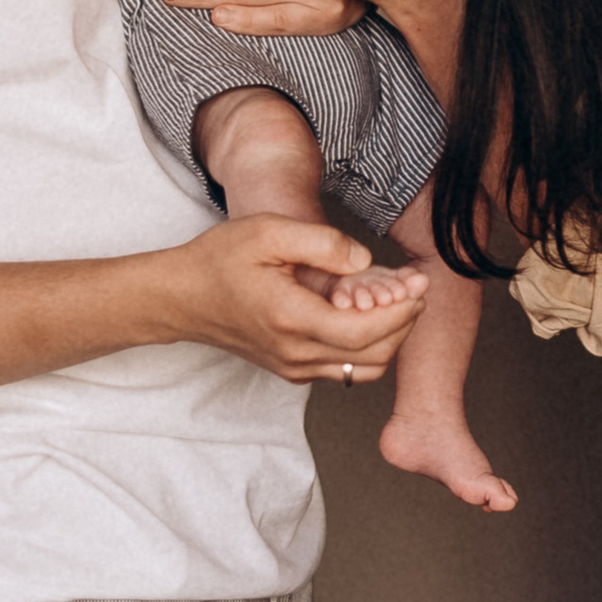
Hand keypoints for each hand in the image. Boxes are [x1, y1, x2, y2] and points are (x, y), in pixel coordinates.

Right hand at [159, 216, 425, 384]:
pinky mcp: (292, 370)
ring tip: (399, 301)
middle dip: (405, 323)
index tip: (419, 284)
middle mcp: (294, 353)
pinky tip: (370, 314)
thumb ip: (322, 242)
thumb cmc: (220, 260)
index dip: (401, 311)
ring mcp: (293, 367)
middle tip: (417, 288)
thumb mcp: (268, 232)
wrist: (182, 297)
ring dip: (390, 338)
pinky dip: (368, 346)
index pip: (364, 332)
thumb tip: (365, 260)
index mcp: (290, 319)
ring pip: (363, 369)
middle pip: (373, 356)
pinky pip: (344, 368)